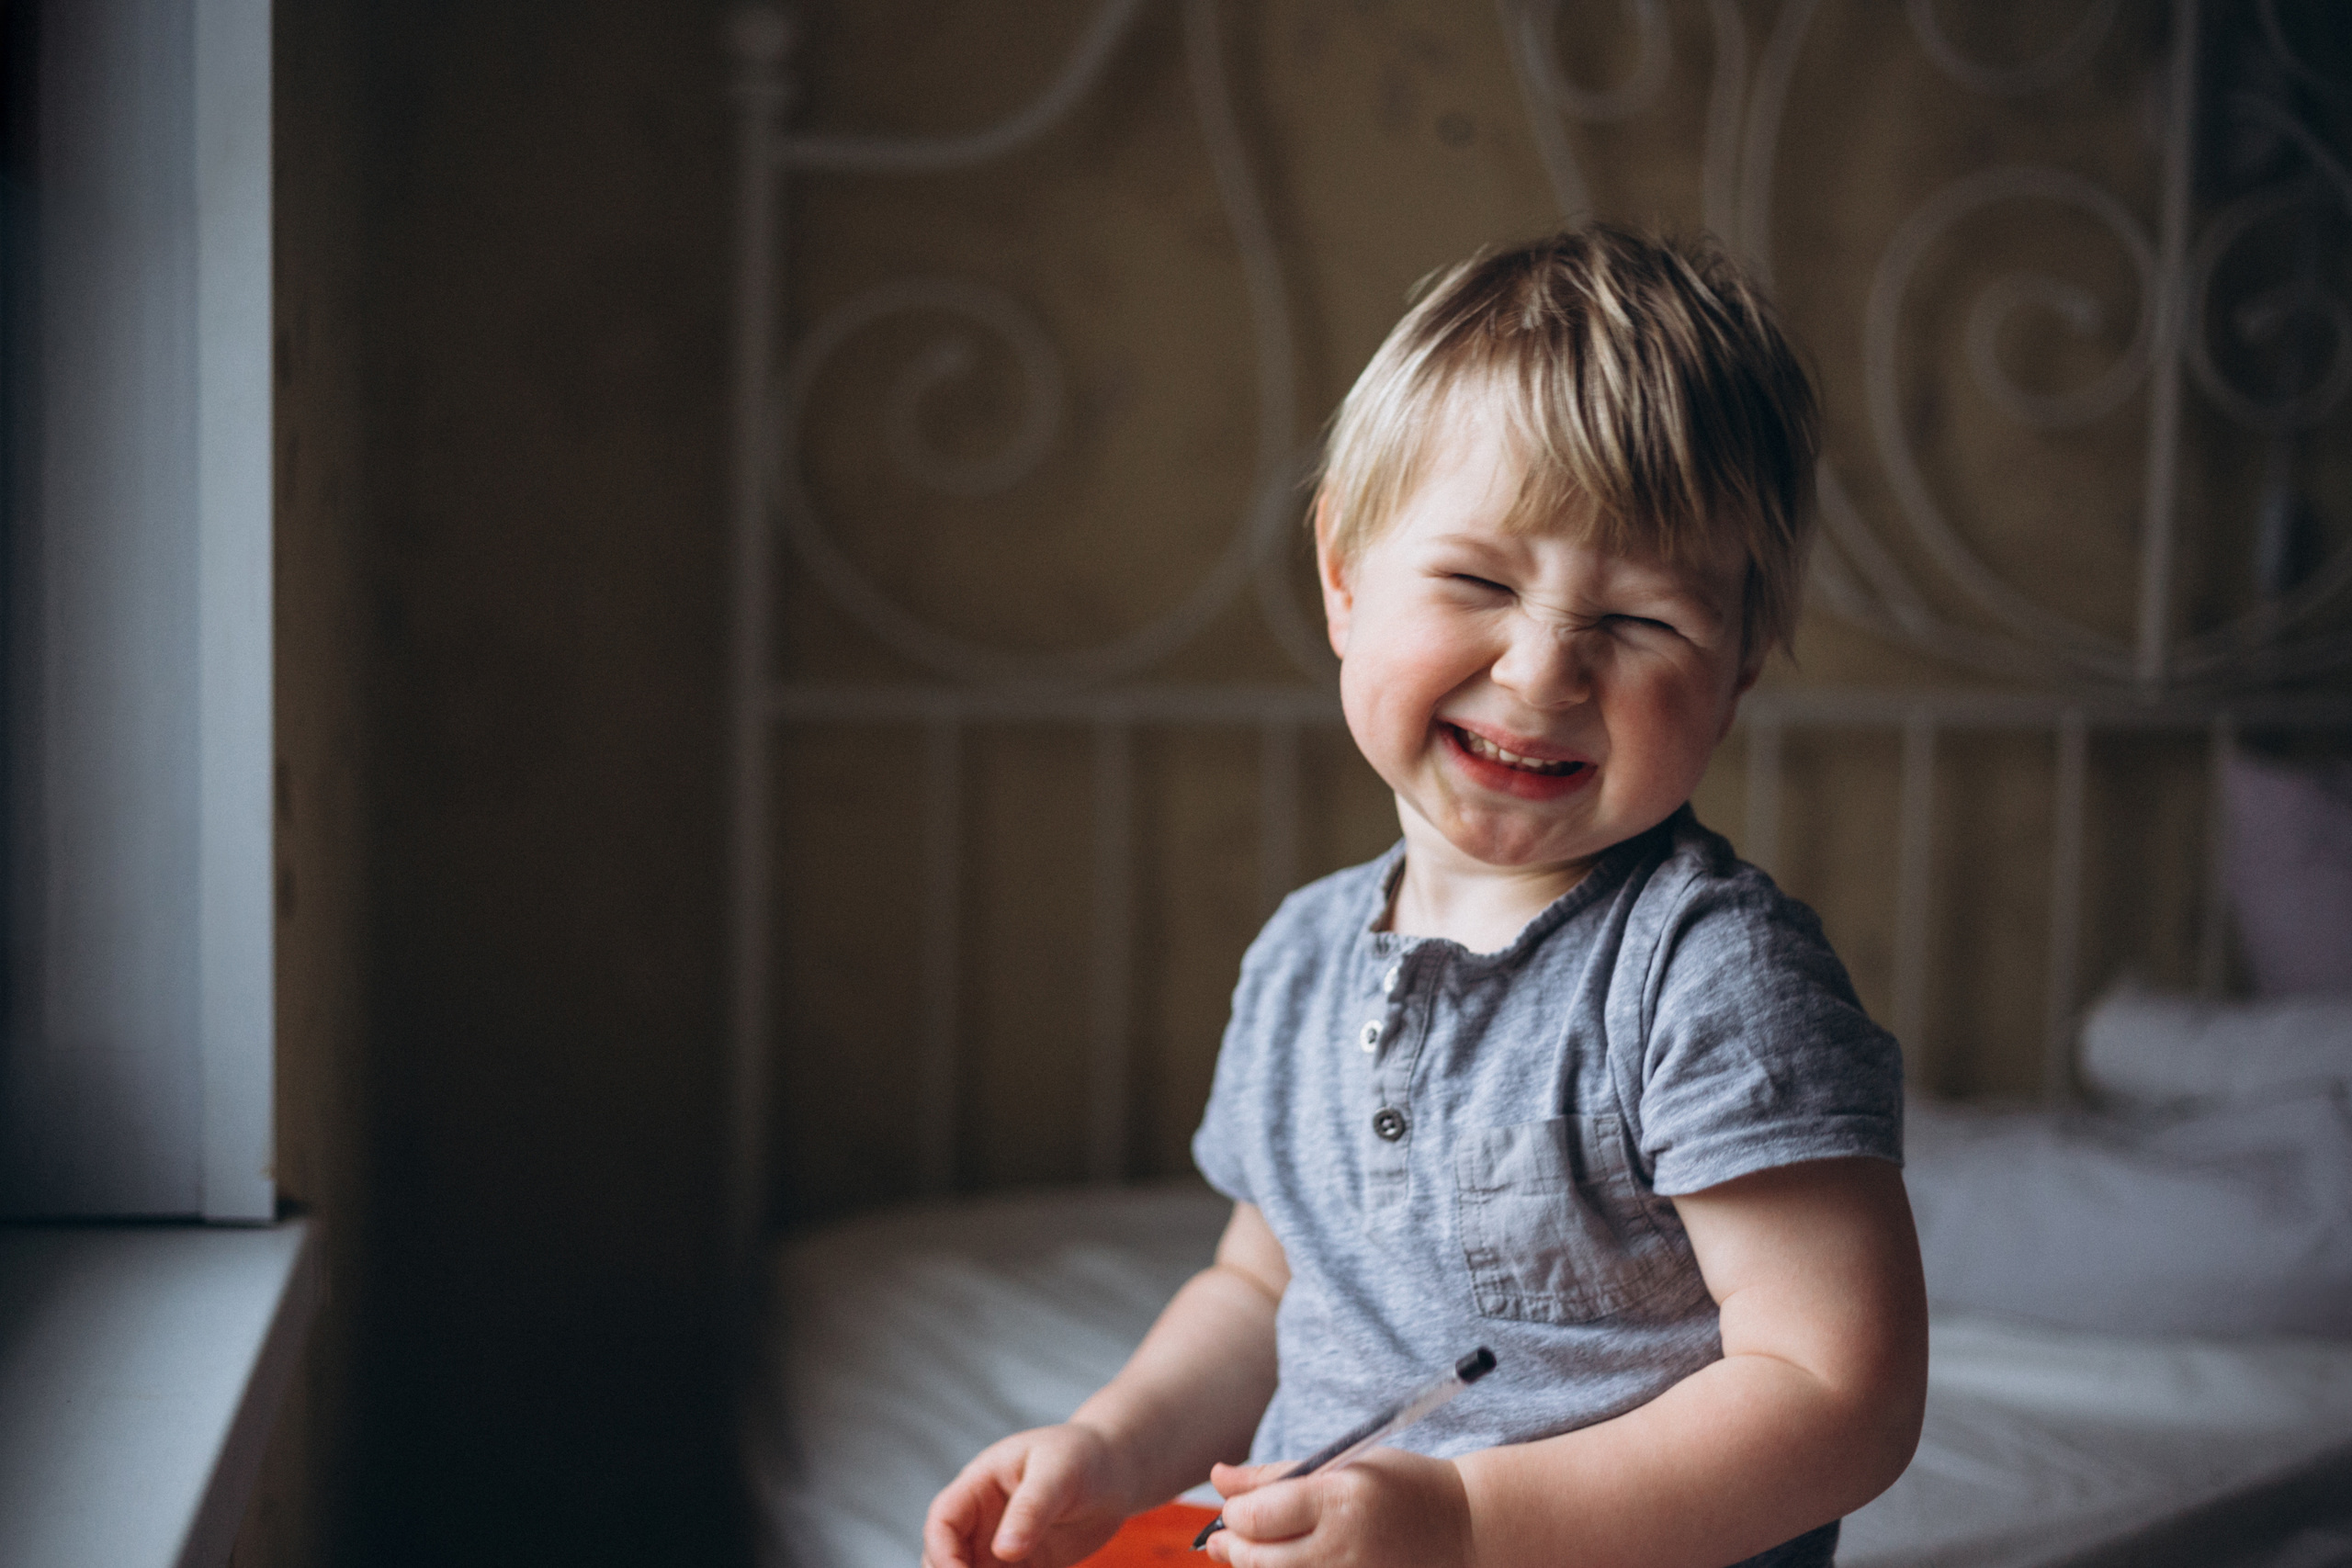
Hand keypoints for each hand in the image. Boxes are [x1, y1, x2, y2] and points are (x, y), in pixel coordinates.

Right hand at [921, 1423, 1134, 1567]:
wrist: (1116, 1470)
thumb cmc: (1083, 1456)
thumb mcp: (1058, 1472)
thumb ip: (1031, 1508)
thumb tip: (1004, 1551)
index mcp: (980, 1483)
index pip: (943, 1521)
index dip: (943, 1553)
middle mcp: (983, 1517)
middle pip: (947, 1555)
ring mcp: (1001, 1543)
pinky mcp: (1024, 1565)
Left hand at [1203, 1450, 1473, 1567]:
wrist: (1465, 1530)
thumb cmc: (1400, 1488)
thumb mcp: (1342, 1464)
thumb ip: (1274, 1475)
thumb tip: (1217, 1477)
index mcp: (1340, 1501)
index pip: (1257, 1517)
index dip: (1233, 1513)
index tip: (1235, 1506)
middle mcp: (1344, 1549)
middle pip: (1258, 1560)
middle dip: (1233, 1547)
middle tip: (1226, 1536)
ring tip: (1254, 1552)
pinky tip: (1287, 1566)